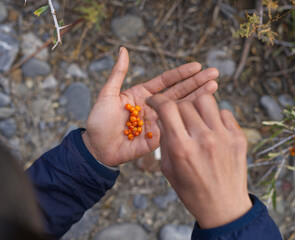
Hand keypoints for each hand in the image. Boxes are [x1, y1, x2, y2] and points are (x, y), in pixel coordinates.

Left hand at [82, 47, 218, 166]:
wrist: (96, 147)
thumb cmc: (99, 120)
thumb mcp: (107, 94)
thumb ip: (118, 73)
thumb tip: (123, 50)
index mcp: (143, 95)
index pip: (166, 81)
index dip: (181, 74)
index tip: (197, 66)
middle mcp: (153, 107)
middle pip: (178, 93)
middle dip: (196, 83)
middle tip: (214, 74)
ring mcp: (157, 123)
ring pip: (180, 109)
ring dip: (197, 99)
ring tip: (213, 88)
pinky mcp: (158, 139)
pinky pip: (174, 128)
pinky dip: (187, 121)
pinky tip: (201, 113)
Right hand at [146, 94, 251, 228]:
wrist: (224, 207)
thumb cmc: (192, 190)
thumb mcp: (168, 168)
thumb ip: (164, 140)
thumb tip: (162, 117)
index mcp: (182, 148)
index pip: (167, 108)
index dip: (158, 100)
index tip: (155, 101)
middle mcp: (203, 139)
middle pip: (184, 103)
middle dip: (174, 108)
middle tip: (175, 117)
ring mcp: (223, 137)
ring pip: (205, 101)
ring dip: (195, 107)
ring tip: (194, 119)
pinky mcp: (238, 137)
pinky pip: (224, 112)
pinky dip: (214, 116)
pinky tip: (211, 129)